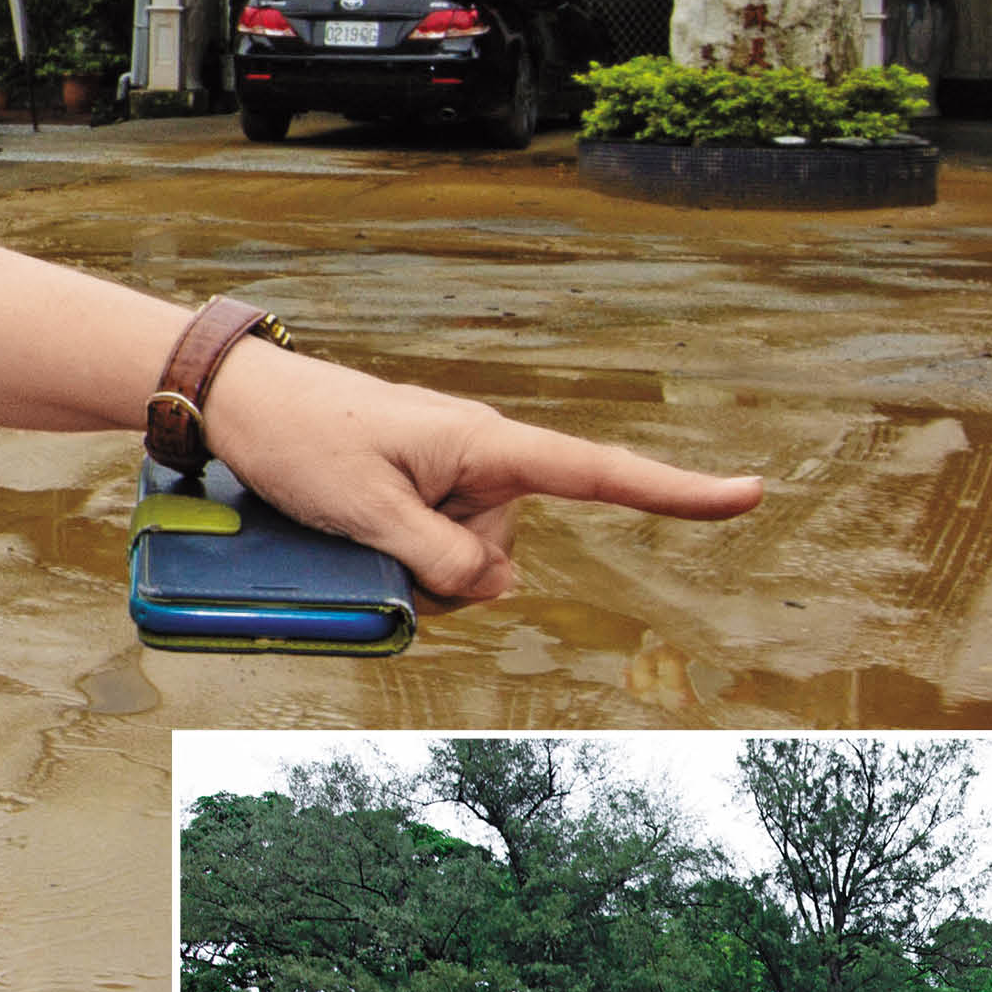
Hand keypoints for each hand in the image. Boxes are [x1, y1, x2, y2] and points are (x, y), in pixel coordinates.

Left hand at [202, 339, 756, 607]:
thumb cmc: (304, 440)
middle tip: (369, 526)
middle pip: (501, 558)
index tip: (749, 494)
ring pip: (465, 568)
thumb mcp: (369, 512)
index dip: (677, 491)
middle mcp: (481, 461)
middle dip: (445, 574)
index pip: (598, 474)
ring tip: (354, 512)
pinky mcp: (425, 496)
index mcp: (485, 444)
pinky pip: (435, 559)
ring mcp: (453, 481)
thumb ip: (440, 559)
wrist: (243, 404)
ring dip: (415, 568)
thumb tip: (498, 587)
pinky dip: (404, 560)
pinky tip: (358, 524)